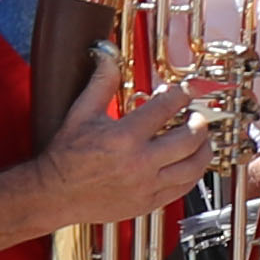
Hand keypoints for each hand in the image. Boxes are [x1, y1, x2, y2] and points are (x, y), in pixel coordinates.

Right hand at [29, 79, 223, 230]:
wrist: (56, 193)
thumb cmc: (67, 155)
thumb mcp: (81, 113)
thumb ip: (100, 83)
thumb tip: (108, 56)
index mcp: (123, 137)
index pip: (166, 107)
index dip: (181, 94)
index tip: (184, 91)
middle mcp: (139, 162)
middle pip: (190, 138)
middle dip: (199, 122)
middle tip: (196, 116)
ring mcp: (146, 185)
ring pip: (193, 167)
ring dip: (204, 149)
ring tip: (201, 138)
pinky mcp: (148, 202)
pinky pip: (183, 189)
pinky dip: (193, 174)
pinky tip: (191, 163)